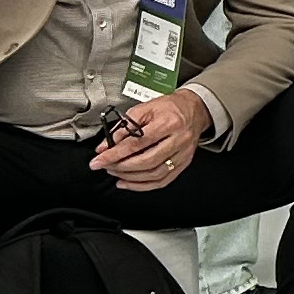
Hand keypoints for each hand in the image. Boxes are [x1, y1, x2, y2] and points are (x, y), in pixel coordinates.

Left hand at [91, 90, 209, 192]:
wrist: (194, 109)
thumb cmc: (170, 107)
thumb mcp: (144, 109)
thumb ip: (123, 127)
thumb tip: (105, 146)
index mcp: (168, 123)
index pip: (137, 143)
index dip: (114, 154)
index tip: (99, 160)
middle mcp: (178, 140)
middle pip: (146, 161)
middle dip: (121, 167)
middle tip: (106, 165)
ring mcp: (183, 154)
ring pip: (154, 174)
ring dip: (130, 177)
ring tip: (115, 172)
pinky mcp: (184, 163)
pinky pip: (163, 181)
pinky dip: (143, 185)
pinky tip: (129, 182)